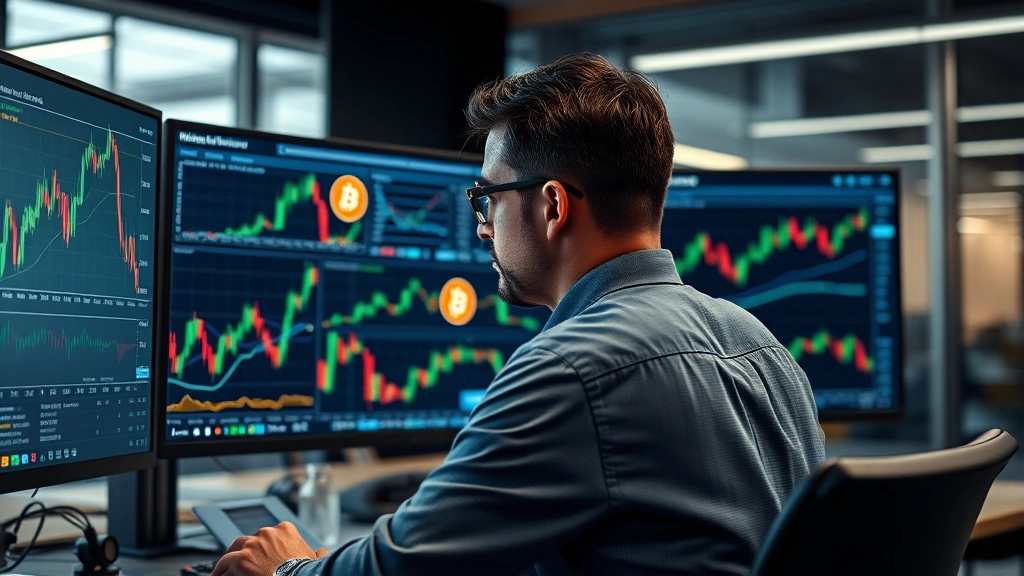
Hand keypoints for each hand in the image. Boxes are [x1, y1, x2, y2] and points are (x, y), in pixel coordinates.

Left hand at [211, 522, 329, 575]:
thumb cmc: (307, 571)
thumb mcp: (315, 558)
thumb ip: (317, 552)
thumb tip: (322, 552)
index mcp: (285, 529)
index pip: (268, 535)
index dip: (262, 547)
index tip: (261, 555)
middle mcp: (267, 533)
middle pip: (249, 539)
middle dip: (244, 550)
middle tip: (239, 562)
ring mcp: (252, 545)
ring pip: (234, 549)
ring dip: (228, 559)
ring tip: (222, 570)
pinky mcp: (241, 559)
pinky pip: (225, 564)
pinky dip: (220, 571)